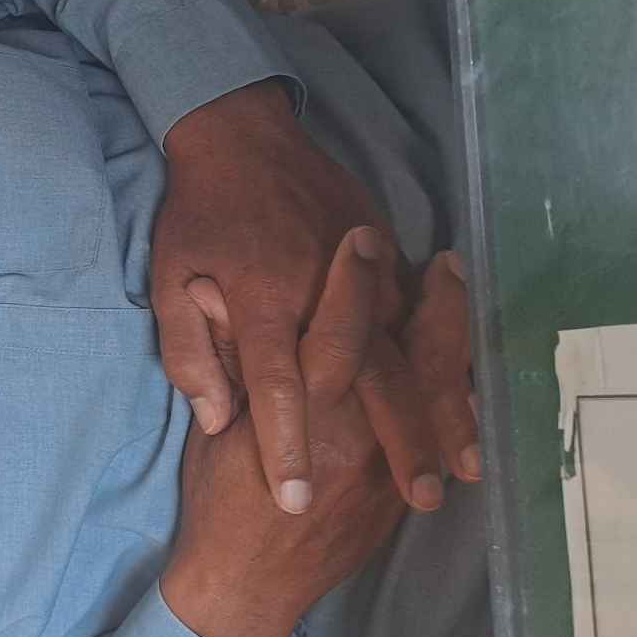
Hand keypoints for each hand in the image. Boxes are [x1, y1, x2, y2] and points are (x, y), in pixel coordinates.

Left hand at [154, 80, 449, 514]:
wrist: (241, 136)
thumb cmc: (198, 216)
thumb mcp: (168, 279)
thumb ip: (190, 351)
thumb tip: (217, 419)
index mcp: (262, 300)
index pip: (275, 385)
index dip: (284, 443)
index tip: (294, 500)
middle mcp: (321, 290)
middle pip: (367, 376)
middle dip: (397, 439)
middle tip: (419, 497)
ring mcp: (363, 275)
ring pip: (411, 352)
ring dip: (441, 409)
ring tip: (463, 466)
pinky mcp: (387, 260)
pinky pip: (423, 321)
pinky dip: (448, 365)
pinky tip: (469, 408)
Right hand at [160, 227, 433, 636]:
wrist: (245, 586)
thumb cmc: (217, 502)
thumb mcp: (208, 431)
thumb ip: (219, 364)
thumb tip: (220, 298)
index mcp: (302, 414)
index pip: (338, 330)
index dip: (353, 282)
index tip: (363, 240)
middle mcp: (355, 435)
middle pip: (411, 357)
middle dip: (436, 304)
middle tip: (449, 262)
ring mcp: (386, 463)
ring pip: (434, 392)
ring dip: (453, 341)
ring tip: (459, 298)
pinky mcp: (398, 488)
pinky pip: (435, 429)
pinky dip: (451, 388)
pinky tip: (455, 357)